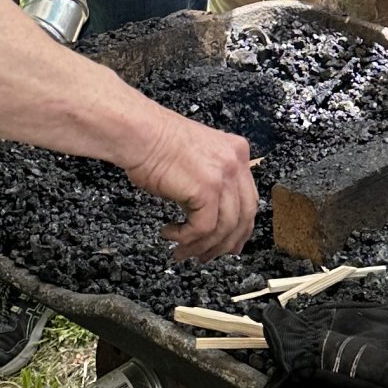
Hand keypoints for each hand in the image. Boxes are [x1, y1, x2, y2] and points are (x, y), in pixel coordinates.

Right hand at [122, 108, 258, 259]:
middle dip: (226, 243)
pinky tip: (171, 234)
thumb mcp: (196, 160)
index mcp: (237, 152)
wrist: (139, 132)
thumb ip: (211, 183)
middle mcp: (236, 162)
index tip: (230, 244)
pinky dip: (186, 238)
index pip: (249, 199)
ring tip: (182, 250)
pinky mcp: (207, 189)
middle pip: (244, 216)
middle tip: (208, 255)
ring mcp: (224, 175)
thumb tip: (212, 218)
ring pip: (225, 227)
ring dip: (201, 245)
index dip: (241, 228)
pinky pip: (204, 228)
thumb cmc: (155, 143)